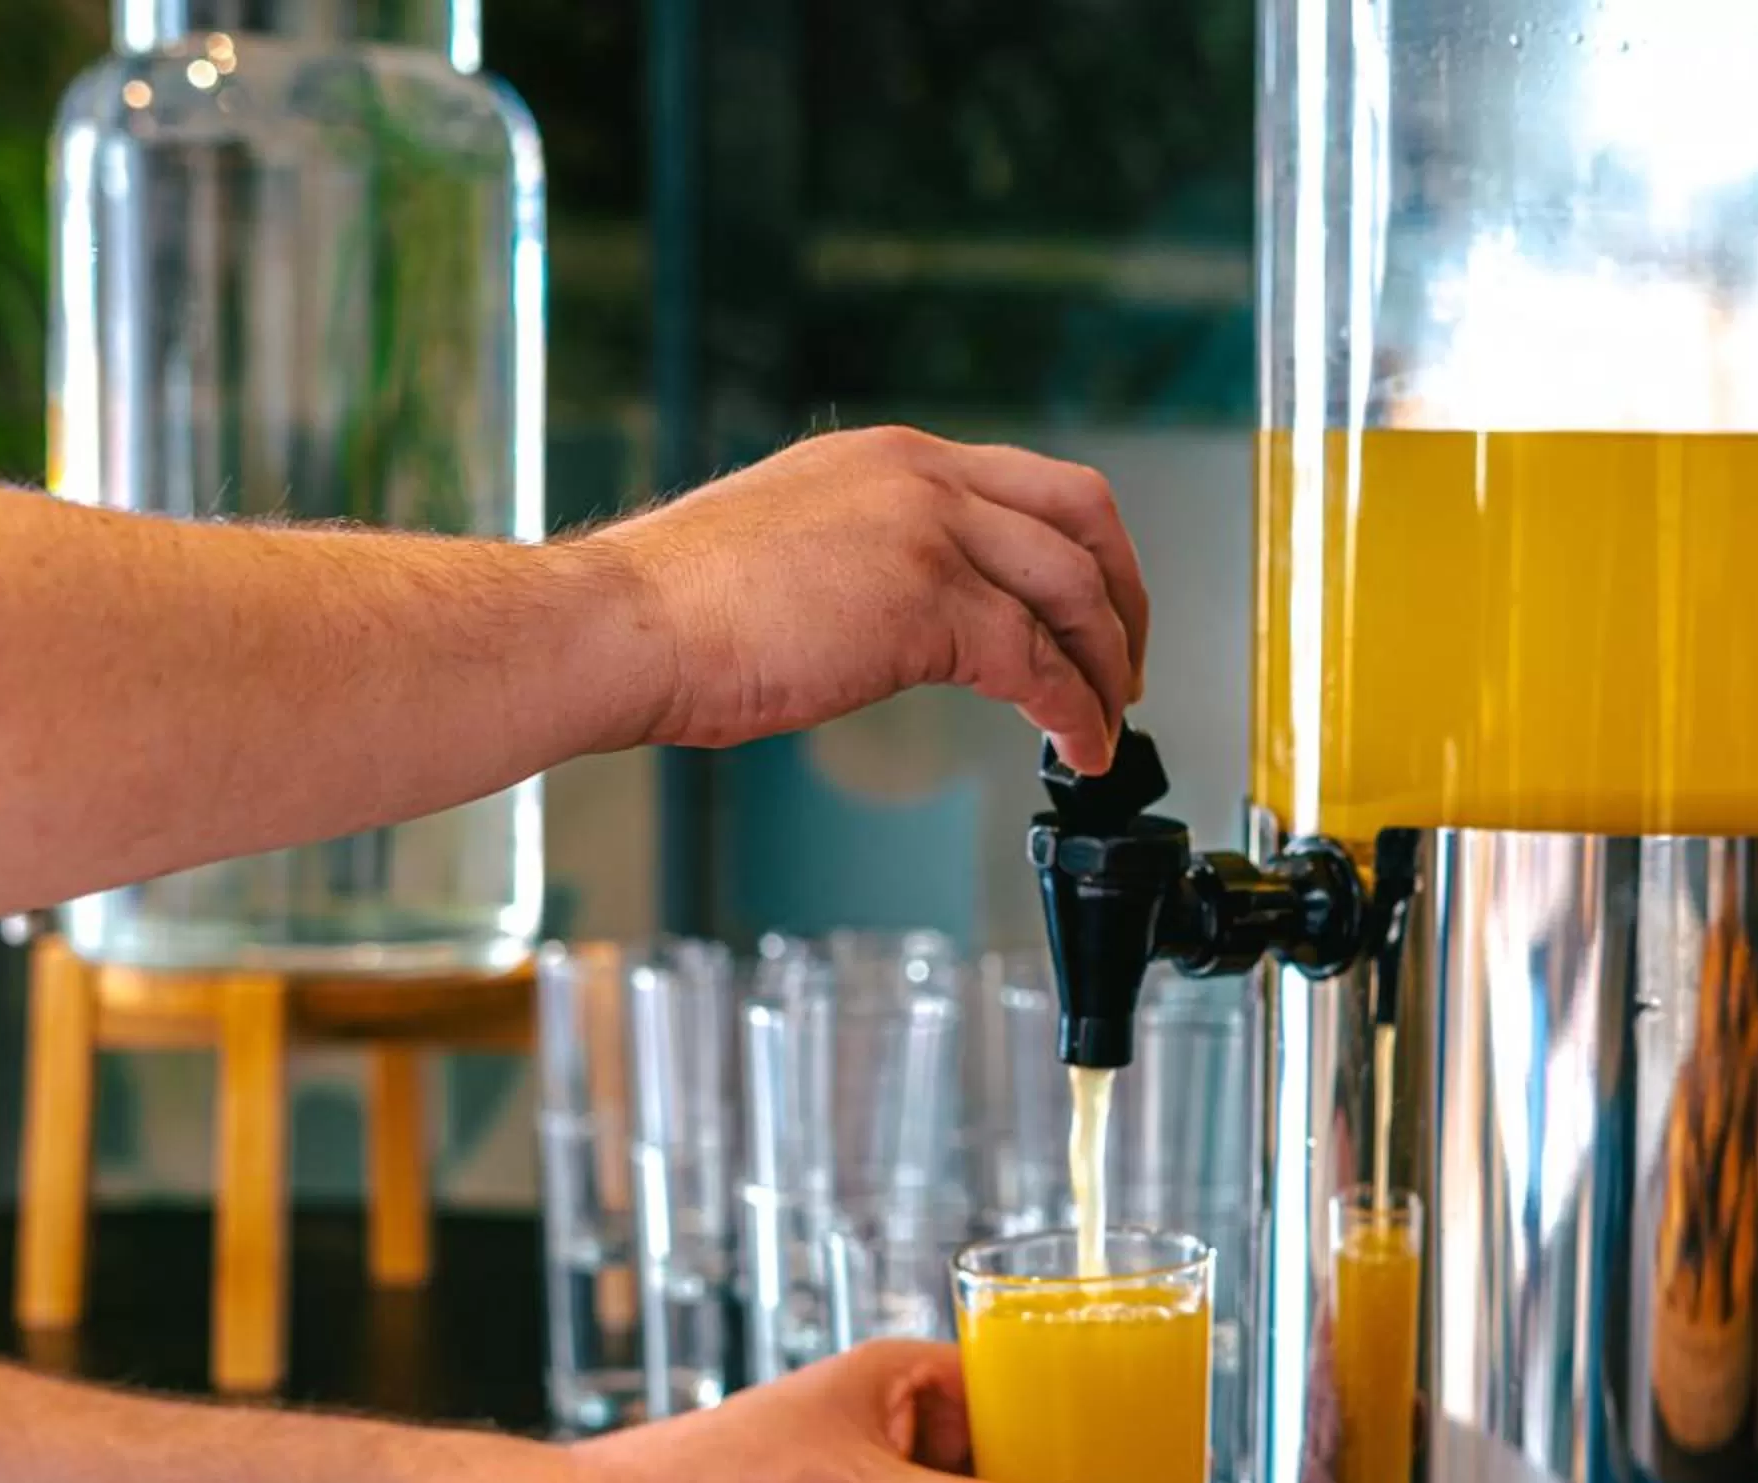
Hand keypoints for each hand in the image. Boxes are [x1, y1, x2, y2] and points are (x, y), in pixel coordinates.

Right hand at [594, 426, 1150, 775]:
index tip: (1096, 614)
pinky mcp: (927, 603)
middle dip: (1124, 599)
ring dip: (1107, 667)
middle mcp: (923, 477)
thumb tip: (922, 618)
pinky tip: (1077, 747)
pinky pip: (1038, 664)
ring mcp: (929, 532)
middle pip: (1083, 518)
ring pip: (1073, 591)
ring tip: (1108, 722)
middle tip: (1127, 666)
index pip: (1034, 486)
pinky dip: (1074, 712)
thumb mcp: (803, 545)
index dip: (1086, 554)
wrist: (629, 624)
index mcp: (895, 460)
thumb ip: (877, 556)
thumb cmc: (685, 606)